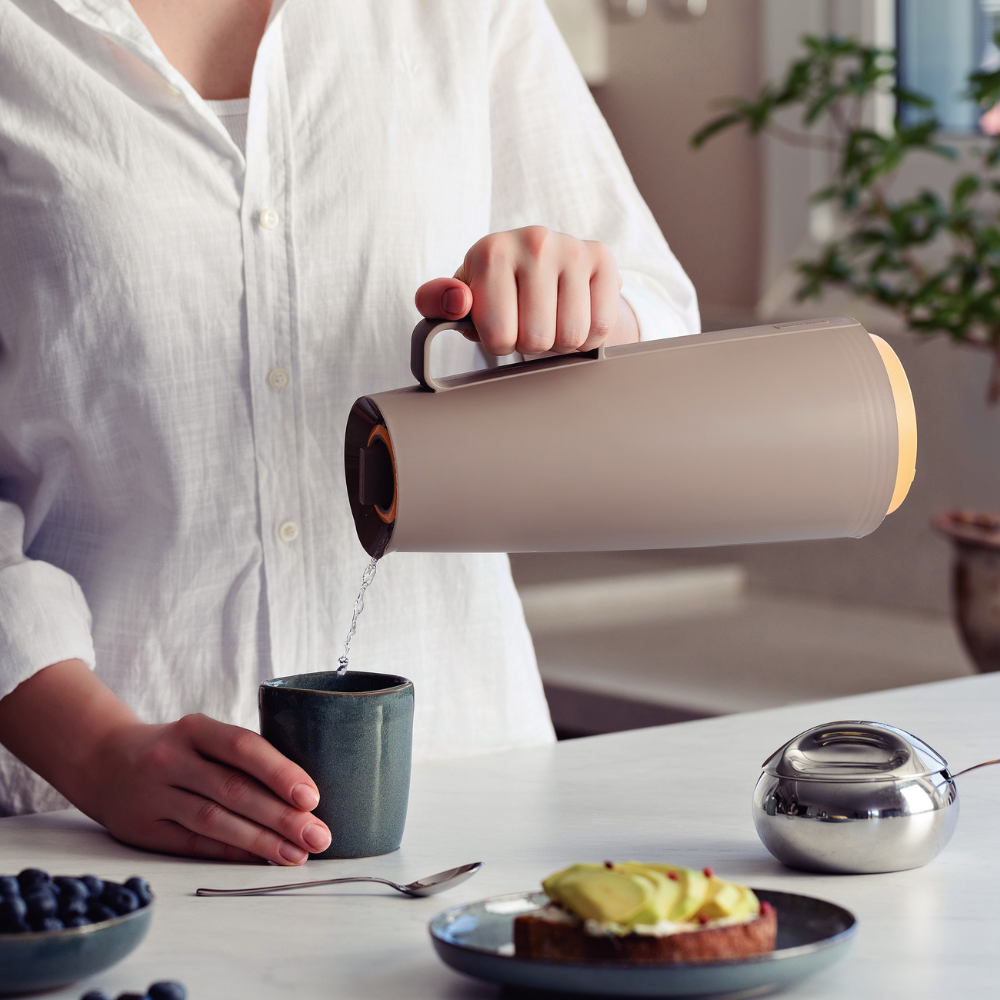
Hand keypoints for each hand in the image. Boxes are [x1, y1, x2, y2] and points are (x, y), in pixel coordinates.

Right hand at [0, 660, 330, 864]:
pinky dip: (230, 853)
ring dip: (261, 842)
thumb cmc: (176, 748)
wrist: (101, 760)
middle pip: (234, 790)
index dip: (280, 772)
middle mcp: (171, 759)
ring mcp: (154, 795)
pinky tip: (260, 859)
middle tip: (319, 836)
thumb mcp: (202, 734)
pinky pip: (194, 843)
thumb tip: (304, 793)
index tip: (312, 797)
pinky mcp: (144, 829)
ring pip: (215, 821)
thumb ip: (242, 755)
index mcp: (194, 728)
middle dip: (282, 816)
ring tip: (297, 854)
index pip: (243, 747)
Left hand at [415, 226, 638, 355]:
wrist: (545, 268)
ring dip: (561, 343)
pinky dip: (588, 336)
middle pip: (537, 339)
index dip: (500, 343)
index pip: (498, 335)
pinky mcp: (602, 258)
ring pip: (572, 335)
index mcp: (490, 250)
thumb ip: (437, 302)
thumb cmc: (494, 292)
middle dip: (531, 344)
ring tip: (550, 321)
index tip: (500, 324)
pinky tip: (576, 317)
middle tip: (528, 324)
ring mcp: (571, 247)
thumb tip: (456, 301)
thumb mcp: (459, 299)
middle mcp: (532, 240)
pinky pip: (600, 326)